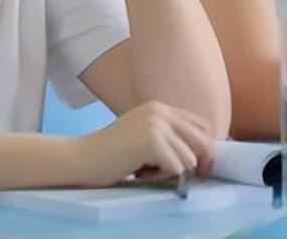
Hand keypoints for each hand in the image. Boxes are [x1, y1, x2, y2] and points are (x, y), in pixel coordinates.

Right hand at [70, 101, 214, 187]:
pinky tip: (140, 172)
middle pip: (202, 142)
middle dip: (190, 162)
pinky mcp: (153, 142)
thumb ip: (169, 138)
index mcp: (159, 107)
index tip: (185, 164)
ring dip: (172, 172)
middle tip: (164, 169)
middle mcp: (160, 111)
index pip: (201, 127)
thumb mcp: (144, 136)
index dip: (198, 148)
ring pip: (190, 160)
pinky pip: (177, 170)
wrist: (82, 158)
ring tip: (146, 169)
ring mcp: (157, 125)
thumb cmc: (111, 153)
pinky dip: (162, 178)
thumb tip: (204, 158)